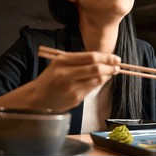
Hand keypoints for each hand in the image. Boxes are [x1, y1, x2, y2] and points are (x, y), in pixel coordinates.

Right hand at [0, 51, 120, 110]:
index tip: (116, 58)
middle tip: (117, 66)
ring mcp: (71, 88)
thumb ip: (78, 60)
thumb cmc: (51, 78)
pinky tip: (101, 80)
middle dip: (110, 67)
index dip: (106, 57)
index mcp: (62, 61)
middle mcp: (66, 74)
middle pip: (96, 69)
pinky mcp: (75, 99)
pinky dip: (99, 84)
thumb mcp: (59, 63)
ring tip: (111, 72)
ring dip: (107, 76)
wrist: (37, 98)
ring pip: (97, 80)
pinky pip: (92, 89)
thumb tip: (103, 59)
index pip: (90, 57)